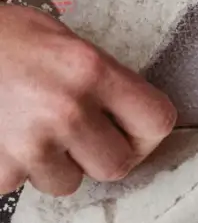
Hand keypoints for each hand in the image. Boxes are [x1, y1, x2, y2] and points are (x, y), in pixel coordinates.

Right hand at [0, 4, 176, 197]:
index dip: (147, 131)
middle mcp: (66, 110)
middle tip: (83, 138)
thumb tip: (128, 112)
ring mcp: (29, 145)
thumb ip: (99, 76)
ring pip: (67, 183)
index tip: (133, 130)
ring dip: (54, 165)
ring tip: (31, 129)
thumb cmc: (0, 37)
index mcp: (90, 71)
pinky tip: (2, 137)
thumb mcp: (60, 38)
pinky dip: (12, 168)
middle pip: (117, 166)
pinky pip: (20, 185)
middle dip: (102, 156)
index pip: (157, 121)